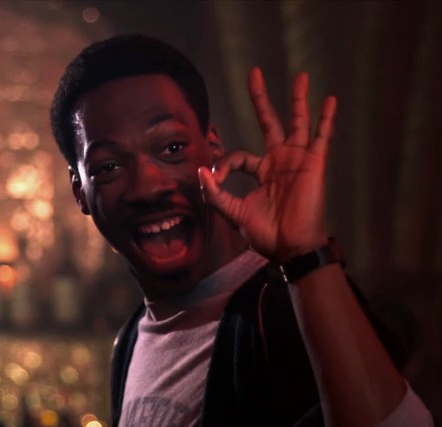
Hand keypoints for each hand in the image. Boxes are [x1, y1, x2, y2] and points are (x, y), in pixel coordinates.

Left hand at [198, 67, 336, 261]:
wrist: (290, 247)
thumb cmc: (265, 234)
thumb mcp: (233, 213)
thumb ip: (216, 193)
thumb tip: (201, 172)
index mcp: (260, 171)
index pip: (237, 156)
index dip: (222, 165)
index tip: (215, 179)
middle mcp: (278, 160)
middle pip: (268, 121)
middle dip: (260, 99)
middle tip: (254, 74)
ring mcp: (297, 159)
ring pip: (297, 122)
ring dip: (298, 99)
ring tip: (301, 76)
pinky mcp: (313, 164)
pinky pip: (321, 137)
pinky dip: (326, 119)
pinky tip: (330, 100)